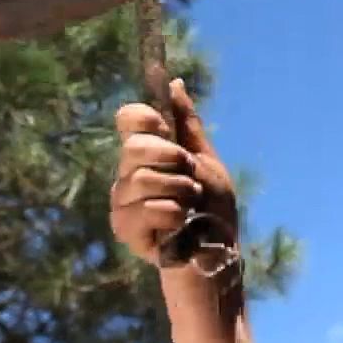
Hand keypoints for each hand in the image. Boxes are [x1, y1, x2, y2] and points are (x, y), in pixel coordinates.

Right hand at [111, 79, 239, 268]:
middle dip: (170, 158)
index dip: (143, 117)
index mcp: (148, 155)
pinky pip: (141, 210)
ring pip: (139, 179)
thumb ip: (188, 127)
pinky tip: (180, 226)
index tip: (164, 127)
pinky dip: (170, 214)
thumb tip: (173, 83)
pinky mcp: (125, 231)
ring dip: (177, 190)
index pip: (128, 119)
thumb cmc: (214, 213)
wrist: (218, 259)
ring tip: (190, 206)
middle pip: (132, 147)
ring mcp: (124, 204)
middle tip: (190, 176)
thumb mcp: (207, 163)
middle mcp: (129, 175)